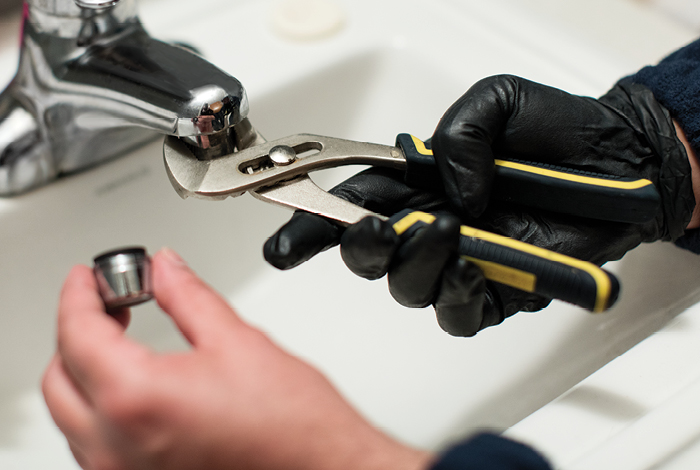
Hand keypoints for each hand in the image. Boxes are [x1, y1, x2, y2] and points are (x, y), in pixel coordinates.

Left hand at [42, 249, 431, 469]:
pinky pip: (94, 443)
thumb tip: (164, 269)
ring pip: (71, 414)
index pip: (78, 334)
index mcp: (138, 400)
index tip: (88, 278)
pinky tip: (131, 382)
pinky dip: (100, 406)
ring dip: (84, 369)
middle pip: (59, 377)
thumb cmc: (292, 425)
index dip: (80, 294)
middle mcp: (118, 447)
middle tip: (107, 301)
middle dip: (76, 331)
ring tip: (119, 334)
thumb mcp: (238, 341)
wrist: (322, 468)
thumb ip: (188, 297)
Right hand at [264, 75, 695, 336]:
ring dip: (415, 263)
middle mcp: (427, 225)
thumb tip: (443, 190)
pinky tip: (471, 269)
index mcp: (415, 184)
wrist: (617, 167)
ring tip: (447, 230)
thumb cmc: (556, 133)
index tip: (281, 240)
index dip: (310, 223)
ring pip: (406, 287)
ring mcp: (458, 262)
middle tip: (374, 230)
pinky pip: (456, 314)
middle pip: (366, 255)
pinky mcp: (494, 292)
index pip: (349, 205)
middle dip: (357, 248)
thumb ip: (454, 136)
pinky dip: (454, 297)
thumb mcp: (495, 103)